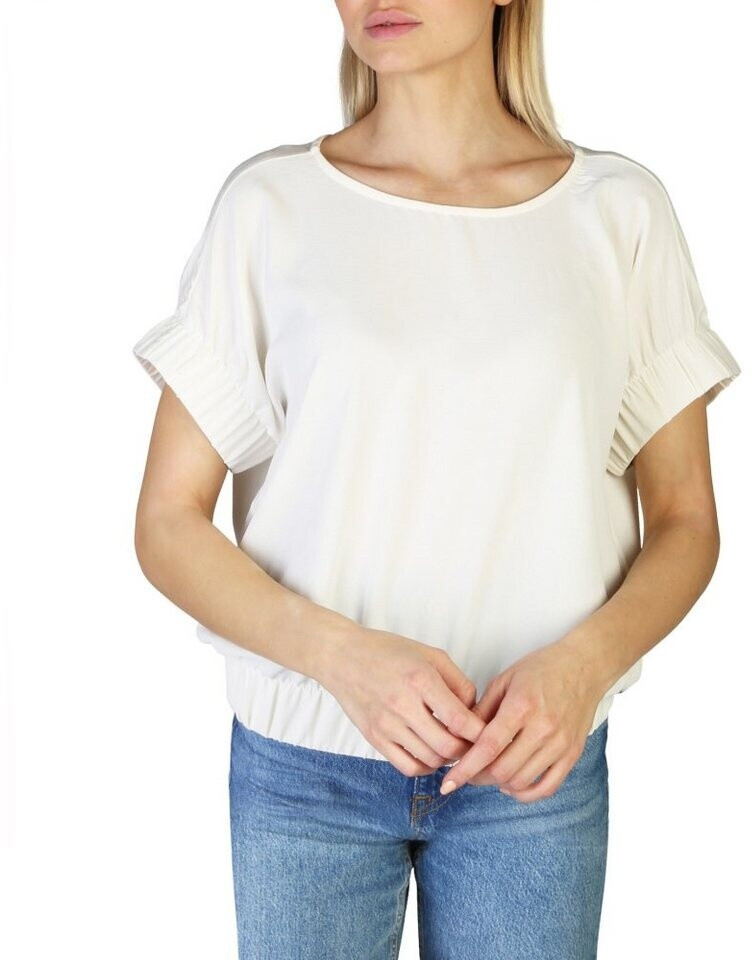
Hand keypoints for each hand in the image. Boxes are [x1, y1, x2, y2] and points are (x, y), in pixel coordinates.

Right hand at [316, 627, 485, 775]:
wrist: (342, 657)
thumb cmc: (388, 651)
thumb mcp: (430, 655)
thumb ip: (458, 682)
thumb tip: (474, 712)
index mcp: (420, 680)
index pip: (460, 720)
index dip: (480, 733)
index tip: (488, 733)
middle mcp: (403, 705)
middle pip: (448, 747)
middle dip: (467, 750)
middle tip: (471, 742)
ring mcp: (386, 725)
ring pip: (430, 760)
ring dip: (447, 758)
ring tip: (451, 745)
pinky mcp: (374, 738)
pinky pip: (407, 767)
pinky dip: (425, 766)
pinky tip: (430, 754)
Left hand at [438, 637, 606, 803]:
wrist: (584, 667)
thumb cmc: (541, 669)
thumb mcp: (504, 680)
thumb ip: (481, 710)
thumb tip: (458, 735)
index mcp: (522, 706)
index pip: (488, 748)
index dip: (465, 768)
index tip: (448, 782)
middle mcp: (543, 728)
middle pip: (502, 770)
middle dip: (478, 777)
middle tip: (467, 772)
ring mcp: (560, 744)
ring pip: (522, 782)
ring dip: (499, 784)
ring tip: (488, 774)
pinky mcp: (572, 754)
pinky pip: (548, 787)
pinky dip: (526, 793)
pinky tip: (512, 785)